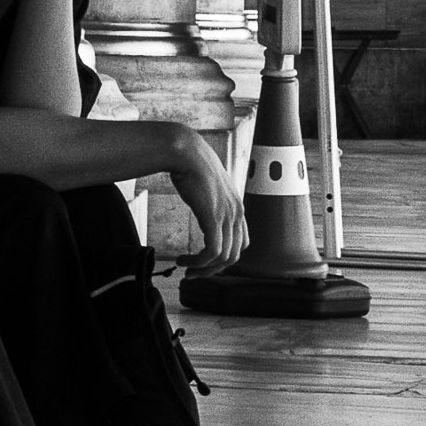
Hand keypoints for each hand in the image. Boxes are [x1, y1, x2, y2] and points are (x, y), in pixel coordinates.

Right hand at [169, 132, 247, 275]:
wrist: (187, 152)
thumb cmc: (193, 166)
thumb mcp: (208, 187)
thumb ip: (212, 200)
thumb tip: (202, 205)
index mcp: (238, 207)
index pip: (241, 244)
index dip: (225, 257)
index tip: (206, 262)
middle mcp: (238, 213)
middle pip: (234, 255)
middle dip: (214, 269)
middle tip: (194, 273)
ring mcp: (228, 215)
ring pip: (224, 257)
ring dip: (203, 269)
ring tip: (186, 269)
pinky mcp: (214, 217)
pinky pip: (212, 251)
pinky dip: (198, 262)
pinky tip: (183, 261)